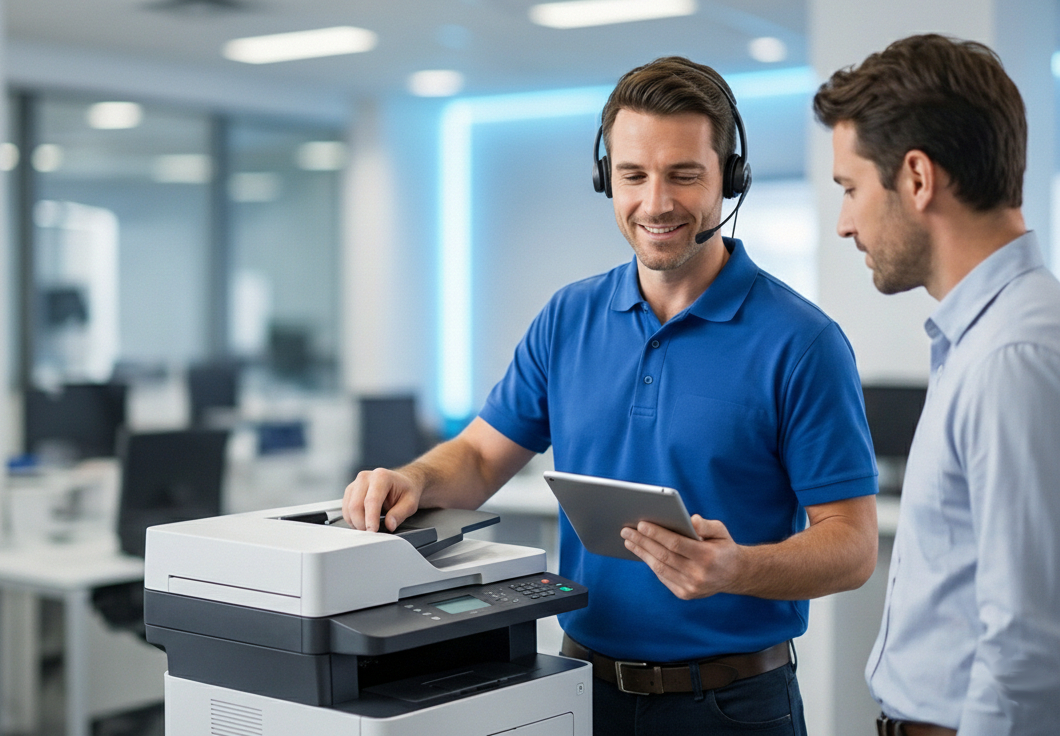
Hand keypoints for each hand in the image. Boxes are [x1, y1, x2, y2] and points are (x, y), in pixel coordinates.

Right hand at [342, 467, 422, 531]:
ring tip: (369, 527)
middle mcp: (366, 477)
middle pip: (355, 505)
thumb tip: (389, 525)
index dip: (370, 518)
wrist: (401, 483)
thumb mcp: (410, 503)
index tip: (372, 531)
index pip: (371, 500)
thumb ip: (400, 514)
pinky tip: (363, 522)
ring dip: (356, 523)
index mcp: (382, 477)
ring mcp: (356, 483)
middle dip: (361, 523)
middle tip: (371, 534)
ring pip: (348, 508)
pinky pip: (345, 509)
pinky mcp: (350, 491)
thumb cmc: (405, 491)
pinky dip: (352, 519)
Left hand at [620, 515, 743, 599]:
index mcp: (707, 557)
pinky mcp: (685, 594)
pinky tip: (642, 552)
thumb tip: (691, 520)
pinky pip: (663, 577)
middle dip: (642, 542)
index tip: (641, 524)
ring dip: (642, 553)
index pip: (676, 544)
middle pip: (663, 556)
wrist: (735, 575)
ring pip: (660, 568)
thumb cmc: (723, 547)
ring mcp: (691, 587)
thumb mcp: (721, 531)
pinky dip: (651, 563)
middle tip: (626, 530)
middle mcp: (698, 575)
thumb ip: (706, 525)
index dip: (657, 534)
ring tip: (629, 541)